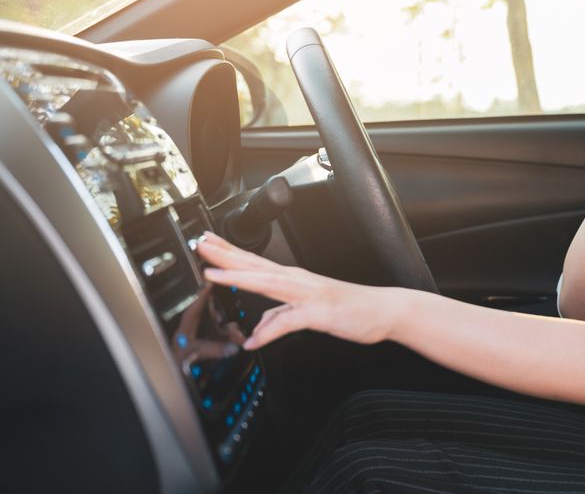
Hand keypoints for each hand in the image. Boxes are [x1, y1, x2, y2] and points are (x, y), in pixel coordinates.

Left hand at [196, 232, 395, 348]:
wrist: (384, 310)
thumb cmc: (351, 309)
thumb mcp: (307, 315)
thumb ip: (281, 319)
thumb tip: (259, 330)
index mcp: (294, 280)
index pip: (254, 263)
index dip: (228, 253)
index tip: (207, 243)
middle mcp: (298, 281)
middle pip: (255, 266)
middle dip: (225, 255)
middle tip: (200, 243)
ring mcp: (308, 295)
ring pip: (267, 284)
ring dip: (239, 277)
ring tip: (213, 274)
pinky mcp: (319, 313)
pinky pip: (289, 322)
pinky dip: (269, 331)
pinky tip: (253, 341)